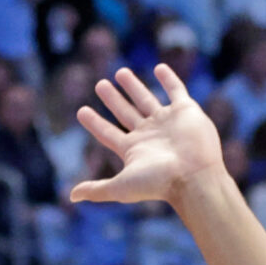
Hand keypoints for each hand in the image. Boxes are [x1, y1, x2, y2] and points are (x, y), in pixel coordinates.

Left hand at [70, 65, 223, 207]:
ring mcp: (167, 122)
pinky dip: (169, 79)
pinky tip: (159, 67)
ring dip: (134, 86)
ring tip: (120, 72)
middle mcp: (149, 134)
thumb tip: (71, 197)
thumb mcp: (122, 186)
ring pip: (146, 99)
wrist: (194, 177)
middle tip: (100, 84)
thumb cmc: (159, 183)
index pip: (108, 133)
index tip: (81, 111)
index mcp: (133, 149)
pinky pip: (176, 90)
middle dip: (113, 99)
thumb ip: (97, 189)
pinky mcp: (186, 111)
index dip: (94, 123)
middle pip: (125, 113)